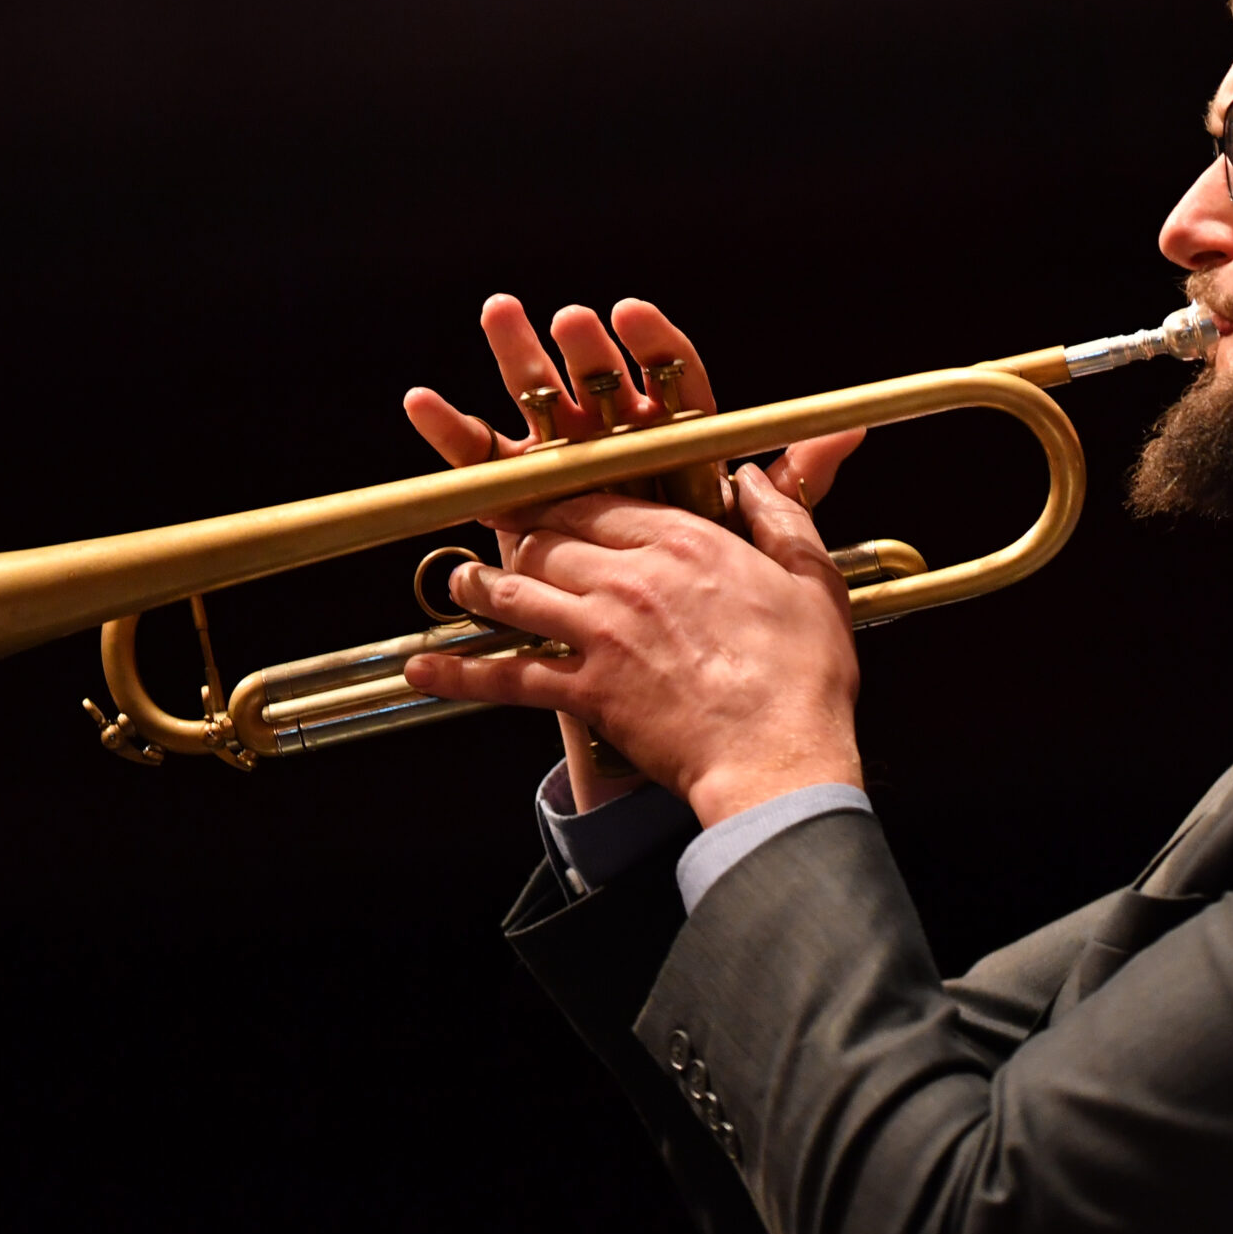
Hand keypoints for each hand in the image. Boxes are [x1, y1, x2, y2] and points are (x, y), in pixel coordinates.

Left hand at [401, 296, 864, 811]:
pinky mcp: (586, 691)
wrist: (778, 756)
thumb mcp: (810, 578)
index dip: (559, 494)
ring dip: (479, 586)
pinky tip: (422, 669)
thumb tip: (758, 476)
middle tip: (496, 532)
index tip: (541, 492)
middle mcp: (629, 577)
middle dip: (515, 534)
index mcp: (682, 541)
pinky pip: (508, 678)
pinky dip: (460, 673)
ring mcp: (601, 634)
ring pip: (516, 594)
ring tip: (462, 583)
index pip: (597, 497)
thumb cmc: (802, 675)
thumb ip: (782, 517)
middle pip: (545, 540)